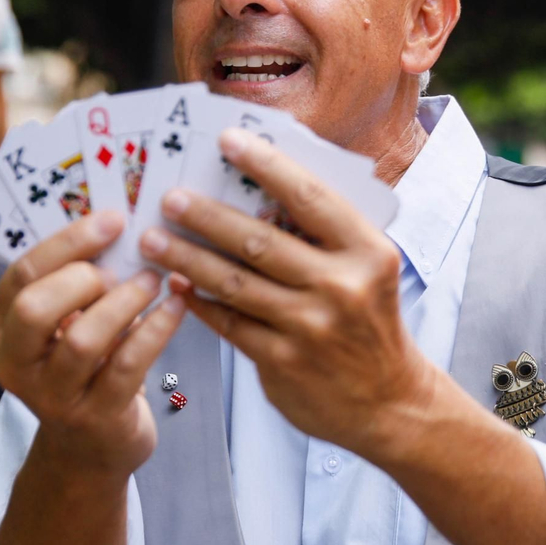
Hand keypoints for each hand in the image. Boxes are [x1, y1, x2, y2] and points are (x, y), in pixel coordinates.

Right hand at [0, 213, 186, 474]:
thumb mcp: (64, 326)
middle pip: (34, 308)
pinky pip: (127, 365)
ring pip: (83, 340)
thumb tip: (120, 225)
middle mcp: (16, 365)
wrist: (89, 449)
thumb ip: (74, 283)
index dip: (68, 242)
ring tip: (154, 282)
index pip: (21, 275)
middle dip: (82, 277)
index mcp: (2, 330)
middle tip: (120, 268)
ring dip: (125, 302)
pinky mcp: (96, 418)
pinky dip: (156, 329)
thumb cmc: (83, 368)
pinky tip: (176, 306)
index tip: (113, 220)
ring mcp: (53, 396)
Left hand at [138, 128, 434, 457]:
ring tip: (154, 240)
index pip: (309, 197)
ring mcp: (310, 327)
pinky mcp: (283, 362)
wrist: (391, 403)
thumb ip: (324, 237)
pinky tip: (178, 284)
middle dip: (207, 216)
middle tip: (170, 197)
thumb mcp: (367, 269)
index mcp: (367, 251)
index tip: (227, 141)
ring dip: (188, 258)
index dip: (266, 165)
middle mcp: (341, 286)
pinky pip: (230, 323)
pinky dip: (200, 302)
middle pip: (260, 240)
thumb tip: (258, 197)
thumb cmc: (371, 323)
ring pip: (235, 283)